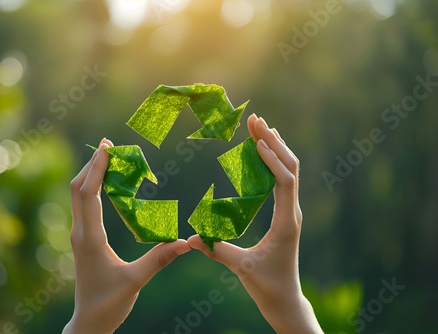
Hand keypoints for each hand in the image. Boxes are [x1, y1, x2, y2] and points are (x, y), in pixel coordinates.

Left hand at [63, 138, 190, 333]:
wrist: (88, 322)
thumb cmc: (109, 304)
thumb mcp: (136, 282)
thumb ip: (159, 259)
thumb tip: (187, 242)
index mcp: (90, 239)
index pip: (88, 194)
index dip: (96, 168)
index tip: (107, 147)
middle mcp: (80, 233)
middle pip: (77, 188)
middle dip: (91, 164)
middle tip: (108, 144)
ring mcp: (79, 236)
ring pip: (78, 196)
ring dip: (90, 174)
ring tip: (108, 157)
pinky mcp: (82, 239)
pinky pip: (84, 205)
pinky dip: (92, 187)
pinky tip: (106, 184)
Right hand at [187, 115, 322, 332]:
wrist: (286, 299)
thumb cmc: (267, 286)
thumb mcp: (242, 268)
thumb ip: (217, 252)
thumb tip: (191, 238)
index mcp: (286, 222)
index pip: (285, 182)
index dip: (272, 159)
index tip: (256, 140)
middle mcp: (293, 213)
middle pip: (290, 167)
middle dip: (273, 141)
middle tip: (255, 119)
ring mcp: (291, 212)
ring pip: (290, 170)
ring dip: (276, 146)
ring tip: (260, 126)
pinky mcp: (286, 213)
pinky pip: (284, 179)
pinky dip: (275, 160)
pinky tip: (266, 150)